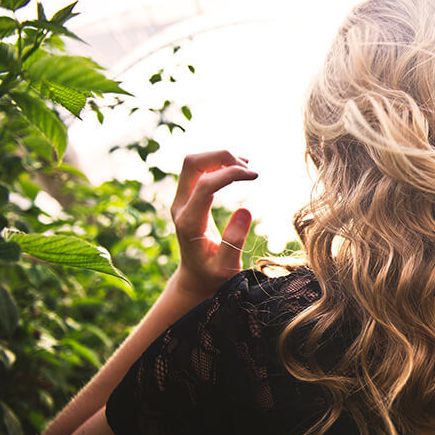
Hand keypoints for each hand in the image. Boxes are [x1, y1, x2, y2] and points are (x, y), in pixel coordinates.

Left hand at [169, 150, 257, 299]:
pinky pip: (198, 170)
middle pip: (192, 163)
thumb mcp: (226, 267)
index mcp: (189, 223)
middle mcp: (180, 207)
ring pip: (193, 163)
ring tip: (246, 167)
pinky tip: (237, 169)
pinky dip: (217, 163)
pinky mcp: (187, 198)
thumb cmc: (213, 276)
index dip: (230, 173)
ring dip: (219, 158)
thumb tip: (245, 210)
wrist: (195, 278)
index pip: (205, 184)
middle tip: (248, 168)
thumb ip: (234, 241)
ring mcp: (181, 201)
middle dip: (221, 157)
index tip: (255, 175)